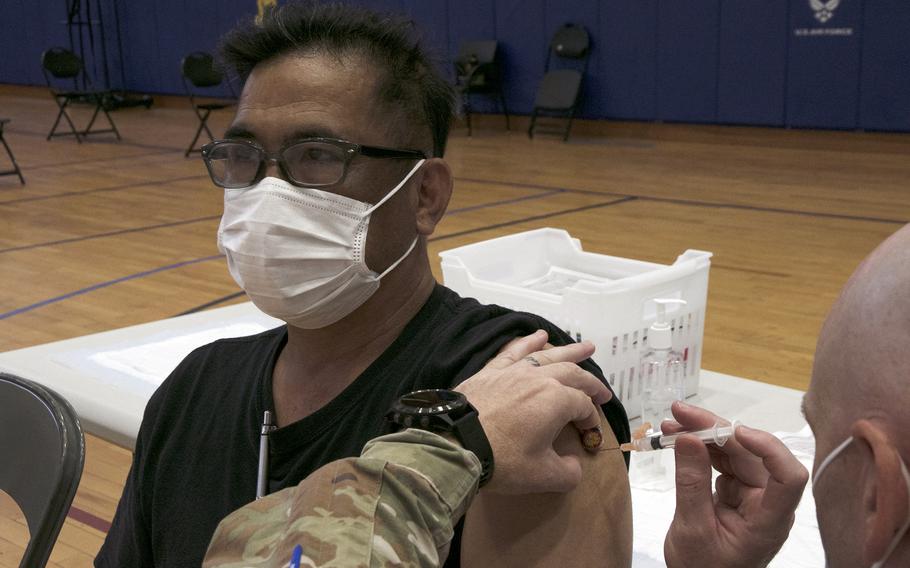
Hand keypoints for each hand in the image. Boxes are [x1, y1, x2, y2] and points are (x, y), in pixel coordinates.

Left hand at [453, 329, 609, 493]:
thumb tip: (574, 466)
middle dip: (590, 382)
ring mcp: (514, 372)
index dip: (591, 419)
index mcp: (556, 400)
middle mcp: (539, 379)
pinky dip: (528, 342)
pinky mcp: (492, 371)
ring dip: (569, 351)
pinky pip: (514, 351)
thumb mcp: (542, 476)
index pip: (583, 405)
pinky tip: (538, 336)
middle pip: (572, 374)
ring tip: (585, 347)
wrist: (455, 445)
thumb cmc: (502, 460)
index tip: (590, 434)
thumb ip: (568, 472)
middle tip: (602, 390)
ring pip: (547, 356)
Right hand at [662, 401, 807, 567]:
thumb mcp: (691, 529)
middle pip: (752, 455)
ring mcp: (752, 495)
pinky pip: (721, 461)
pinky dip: (700, 449)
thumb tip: (688, 438)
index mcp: (768, 520)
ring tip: (671, 424)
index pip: (788, 478)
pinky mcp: (736, 491)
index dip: (769, 449)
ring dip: (703, 435)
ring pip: (734, 452)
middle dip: (716, 430)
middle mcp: (766, 502)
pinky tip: (678, 439)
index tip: (737, 432)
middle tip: (680, 414)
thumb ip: (691, 484)